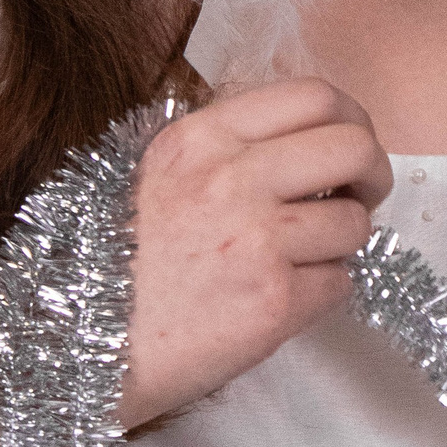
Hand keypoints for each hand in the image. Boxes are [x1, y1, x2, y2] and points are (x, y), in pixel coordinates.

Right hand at [120, 78, 391, 427]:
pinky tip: (279, 301)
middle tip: (360, 197)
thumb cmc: (109, 268)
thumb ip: (221, 152)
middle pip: (354, 146)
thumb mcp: (151, 177)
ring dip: (341, 244)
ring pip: (355, 222)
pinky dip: (322, 292)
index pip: (314, 95)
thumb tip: (302, 147)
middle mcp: (230, 177)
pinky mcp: (274, 301)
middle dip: (372, 172)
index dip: (349, 119)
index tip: (348, 146)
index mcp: (201, 139)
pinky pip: (340, 283)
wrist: (74, 351)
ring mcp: (256, 239)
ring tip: (301, 261)